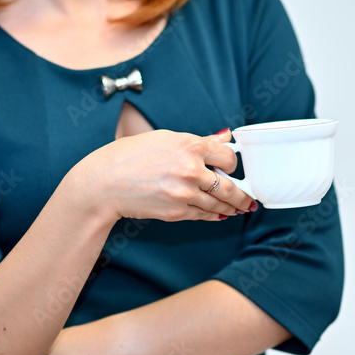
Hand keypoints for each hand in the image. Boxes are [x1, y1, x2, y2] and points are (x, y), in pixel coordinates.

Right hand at [68, 128, 254, 222]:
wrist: (104, 183)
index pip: (228, 156)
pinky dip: (213, 215)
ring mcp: (184, 193)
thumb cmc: (129, 156)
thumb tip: (224, 138)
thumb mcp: (164, 139)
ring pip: (218, 204)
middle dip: (242, 195)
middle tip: (250, 200)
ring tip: (239, 210)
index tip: (231, 167)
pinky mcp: (177, 212)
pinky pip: (203, 215)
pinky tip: (219, 215)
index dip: (232, 163)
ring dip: (230, 208)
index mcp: (189, 145)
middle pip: (229, 186)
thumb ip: (198, 141)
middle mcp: (191, 169)